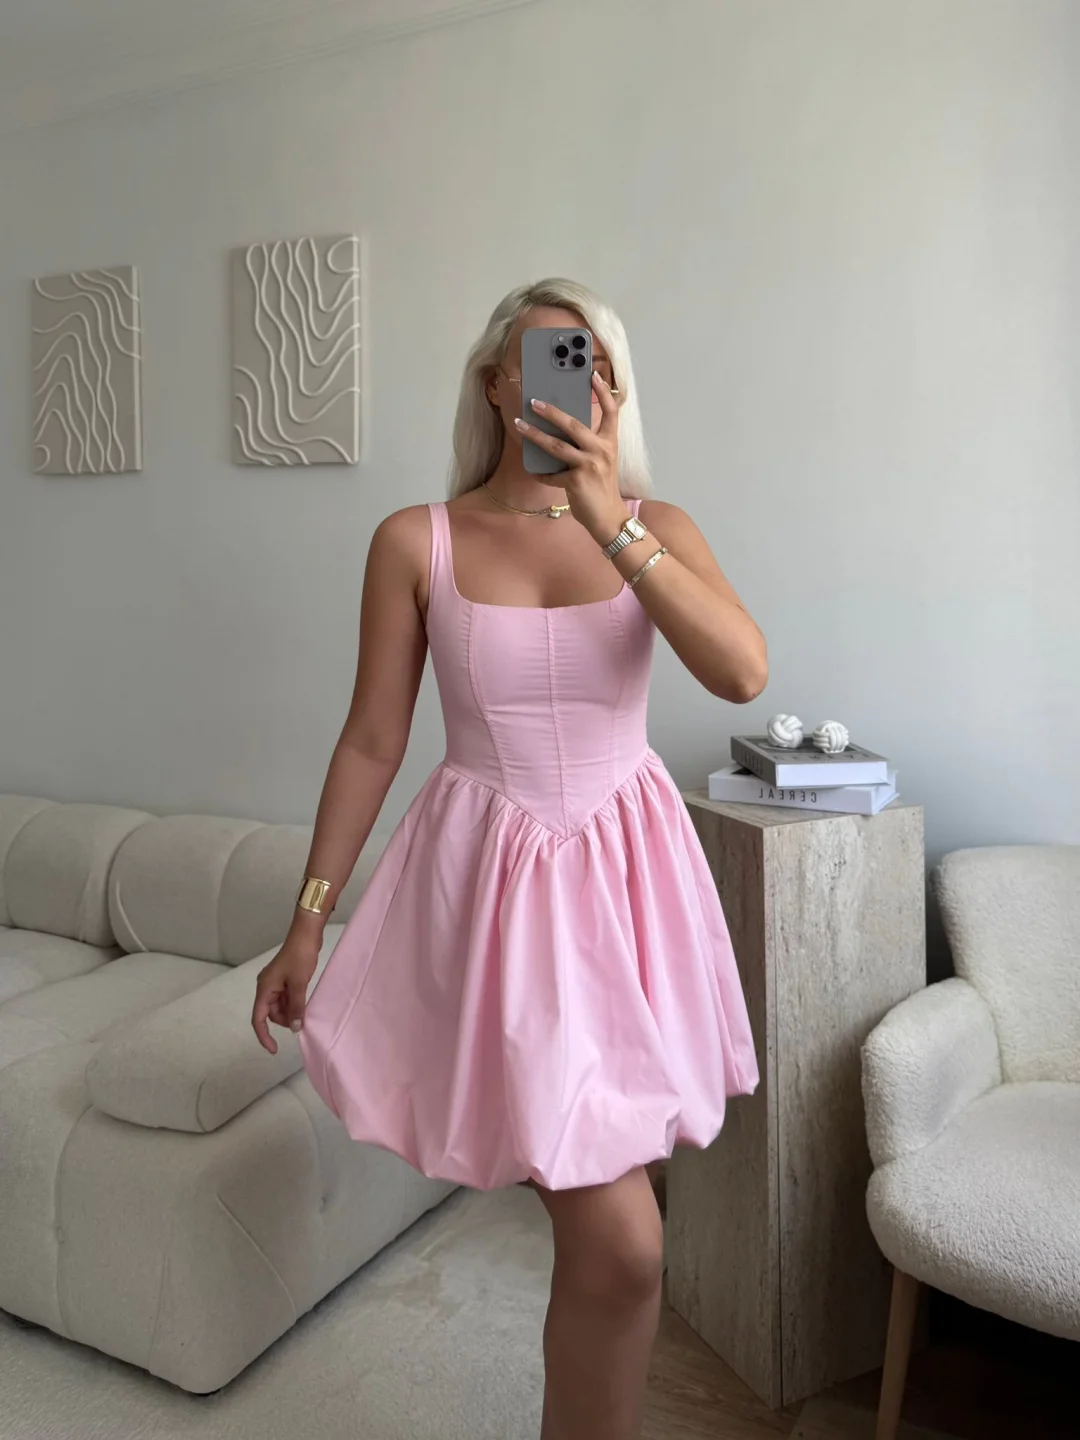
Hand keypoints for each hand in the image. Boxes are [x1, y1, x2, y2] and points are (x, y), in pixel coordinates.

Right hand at [251, 935, 319, 1054]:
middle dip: (285, 1021)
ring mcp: (275, 983)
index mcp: (264, 989)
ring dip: (291, 1012)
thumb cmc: (300, 957)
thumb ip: (296, 1007)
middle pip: (271, 1014)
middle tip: (302, 1020)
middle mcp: (266, 987)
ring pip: (279, 1007)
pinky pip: (285, 999)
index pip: (258, 1019)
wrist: (306, 934)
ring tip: (305, 1010)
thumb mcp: (299, 984)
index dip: (264, 1036)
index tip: (274, 1050)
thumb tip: (296, 1028)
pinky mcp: (284, 980)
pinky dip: (293, 1004)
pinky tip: (303, 1004)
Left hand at [514, 372, 626, 543]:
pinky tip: (532, 470)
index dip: (602, 391)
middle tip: (534, 401)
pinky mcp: (576, 481)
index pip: (611, 411)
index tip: (592, 374)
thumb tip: (560, 430)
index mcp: (609, 442)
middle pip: (574, 424)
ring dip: (535, 435)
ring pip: (557, 446)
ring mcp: (590, 465)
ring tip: (519, 425)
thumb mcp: (602, 461)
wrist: (608, 518)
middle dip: (552, 411)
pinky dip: (541, 473)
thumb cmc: (601, 488)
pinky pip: (552, 474)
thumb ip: (588, 445)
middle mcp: (602, 450)